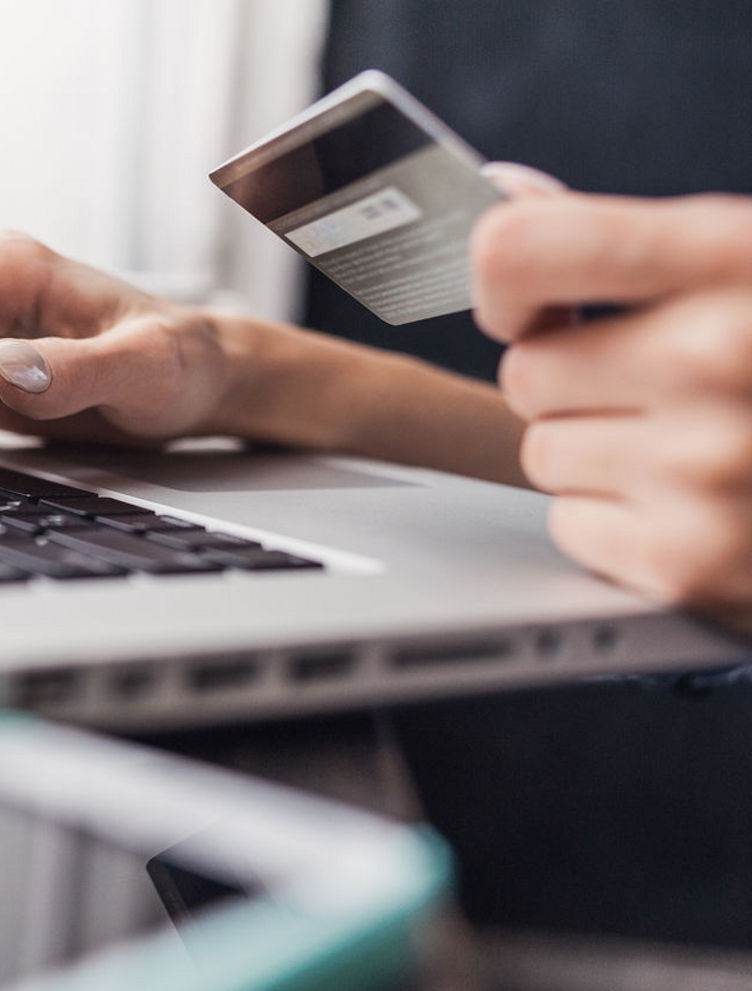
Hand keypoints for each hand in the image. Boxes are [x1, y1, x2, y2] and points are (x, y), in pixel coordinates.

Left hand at [472, 179, 751, 630]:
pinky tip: (691, 506)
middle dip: (575, 384)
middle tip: (660, 388)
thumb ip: (623, 237)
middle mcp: (720, 357)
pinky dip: (614, 522)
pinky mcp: (689, 560)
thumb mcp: (747, 266)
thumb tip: (502, 192)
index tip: (522, 304)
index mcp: (737, 259)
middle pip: (525, 371)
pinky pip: (568, 524)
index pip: (521, 249)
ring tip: (690, 447)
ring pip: (542, 454)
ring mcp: (706, 467)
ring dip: (595, 455)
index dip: (501, 282)